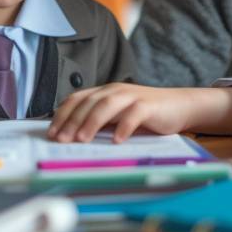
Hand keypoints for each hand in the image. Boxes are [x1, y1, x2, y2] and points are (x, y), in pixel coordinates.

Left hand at [48, 85, 215, 142]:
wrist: (179, 106)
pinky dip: (124, 126)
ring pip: (107, 105)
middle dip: (72, 121)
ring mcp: (132, 96)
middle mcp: (115, 91)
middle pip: (89, 102)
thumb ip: (99, 122)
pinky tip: (117, 141)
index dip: (62, 115)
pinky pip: (134, 114)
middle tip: (61, 140)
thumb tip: (72, 139)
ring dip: (92, 122)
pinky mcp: (149, 105)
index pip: (77, 99)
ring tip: (81, 140)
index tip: (51, 133)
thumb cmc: (145, 115)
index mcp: (104, 92)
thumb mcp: (118, 116)